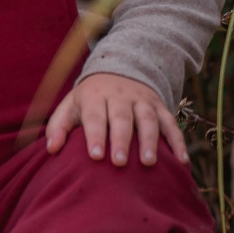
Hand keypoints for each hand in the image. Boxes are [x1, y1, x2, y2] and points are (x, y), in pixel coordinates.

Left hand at [43, 72, 184, 169]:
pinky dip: (178, 141)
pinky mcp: (160, 106)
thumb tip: (50, 149)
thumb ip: (58, 126)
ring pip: (148, 119)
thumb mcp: (70, 106)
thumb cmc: (89, 99)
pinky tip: (182, 162)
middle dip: (121, 140)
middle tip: (120, 163)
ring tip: (148, 163)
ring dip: (150, 140)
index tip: (96, 156)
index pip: (95, 116)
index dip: (96, 135)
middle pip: (122, 117)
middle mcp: (120, 96)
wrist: (119, 69)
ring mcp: (142, 100)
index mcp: (95, 96)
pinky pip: (171, 123)